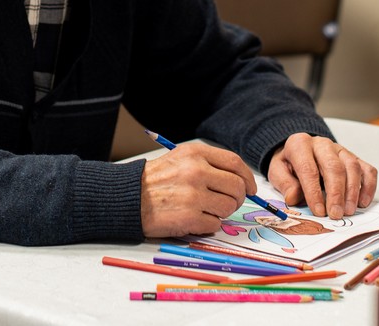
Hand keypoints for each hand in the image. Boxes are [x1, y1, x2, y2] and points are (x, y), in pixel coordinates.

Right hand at [140, 142, 256, 236]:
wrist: (129, 197)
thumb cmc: (156, 180)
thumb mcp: (180, 159)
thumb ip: (209, 165)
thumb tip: (241, 181)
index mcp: (195, 153)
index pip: (235, 163)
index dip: (247, 178)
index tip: (249, 188)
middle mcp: (196, 171)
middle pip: (237, 187)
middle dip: (237, 198)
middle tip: (228, 203)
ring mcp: (193, 194)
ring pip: (228, 207)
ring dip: (220, 212)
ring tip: (203, 209)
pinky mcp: (189, 217)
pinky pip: (215, 224)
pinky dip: (207, 224)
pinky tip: (193, 218)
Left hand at [267, 133, 377, 219]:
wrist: (299, 151)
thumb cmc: (289, 165)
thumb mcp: (278, 172)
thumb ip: (285, 184)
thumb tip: (293, 198)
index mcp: (300, 145)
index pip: (308, 169)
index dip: (314, 192)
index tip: (319, 212)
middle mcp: (322, 144)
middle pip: (333, 166)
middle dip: (336, 193)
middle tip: (336, 214)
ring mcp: (340, 150)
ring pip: (352, 166)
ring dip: (352, 191)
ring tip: (348, 211)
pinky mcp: (354, 157)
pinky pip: (367, 169)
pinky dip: (368, 186)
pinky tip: (363, 202)